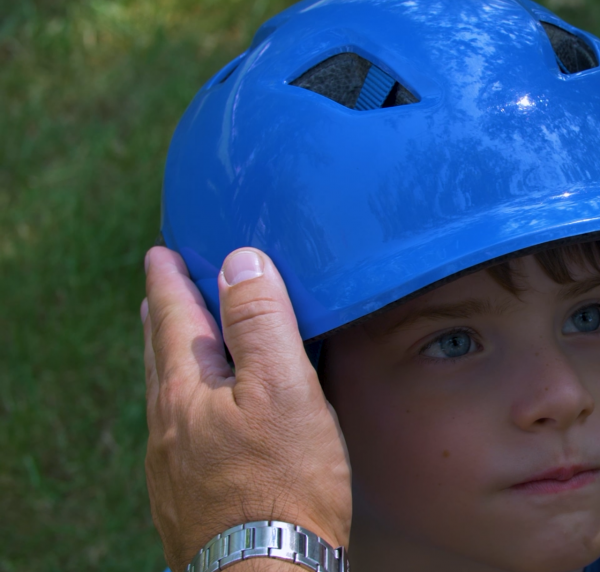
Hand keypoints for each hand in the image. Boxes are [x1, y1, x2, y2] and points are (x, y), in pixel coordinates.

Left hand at [142, 247, 351, 570]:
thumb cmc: (284, 484)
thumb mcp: (284, 389)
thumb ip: (261, 323)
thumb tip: (239, 261)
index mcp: (186, 391)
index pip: (173, 317)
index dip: (171, 281)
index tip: (162, 253)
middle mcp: (168, 427)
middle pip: (160, 356)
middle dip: (162, 318)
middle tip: (160, 290)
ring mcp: (173, 468)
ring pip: (167, 399)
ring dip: (171, 362)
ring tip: (178, 347)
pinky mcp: (188, 500)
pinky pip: (181, 436)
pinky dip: (188, 407)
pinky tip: (205, 424)